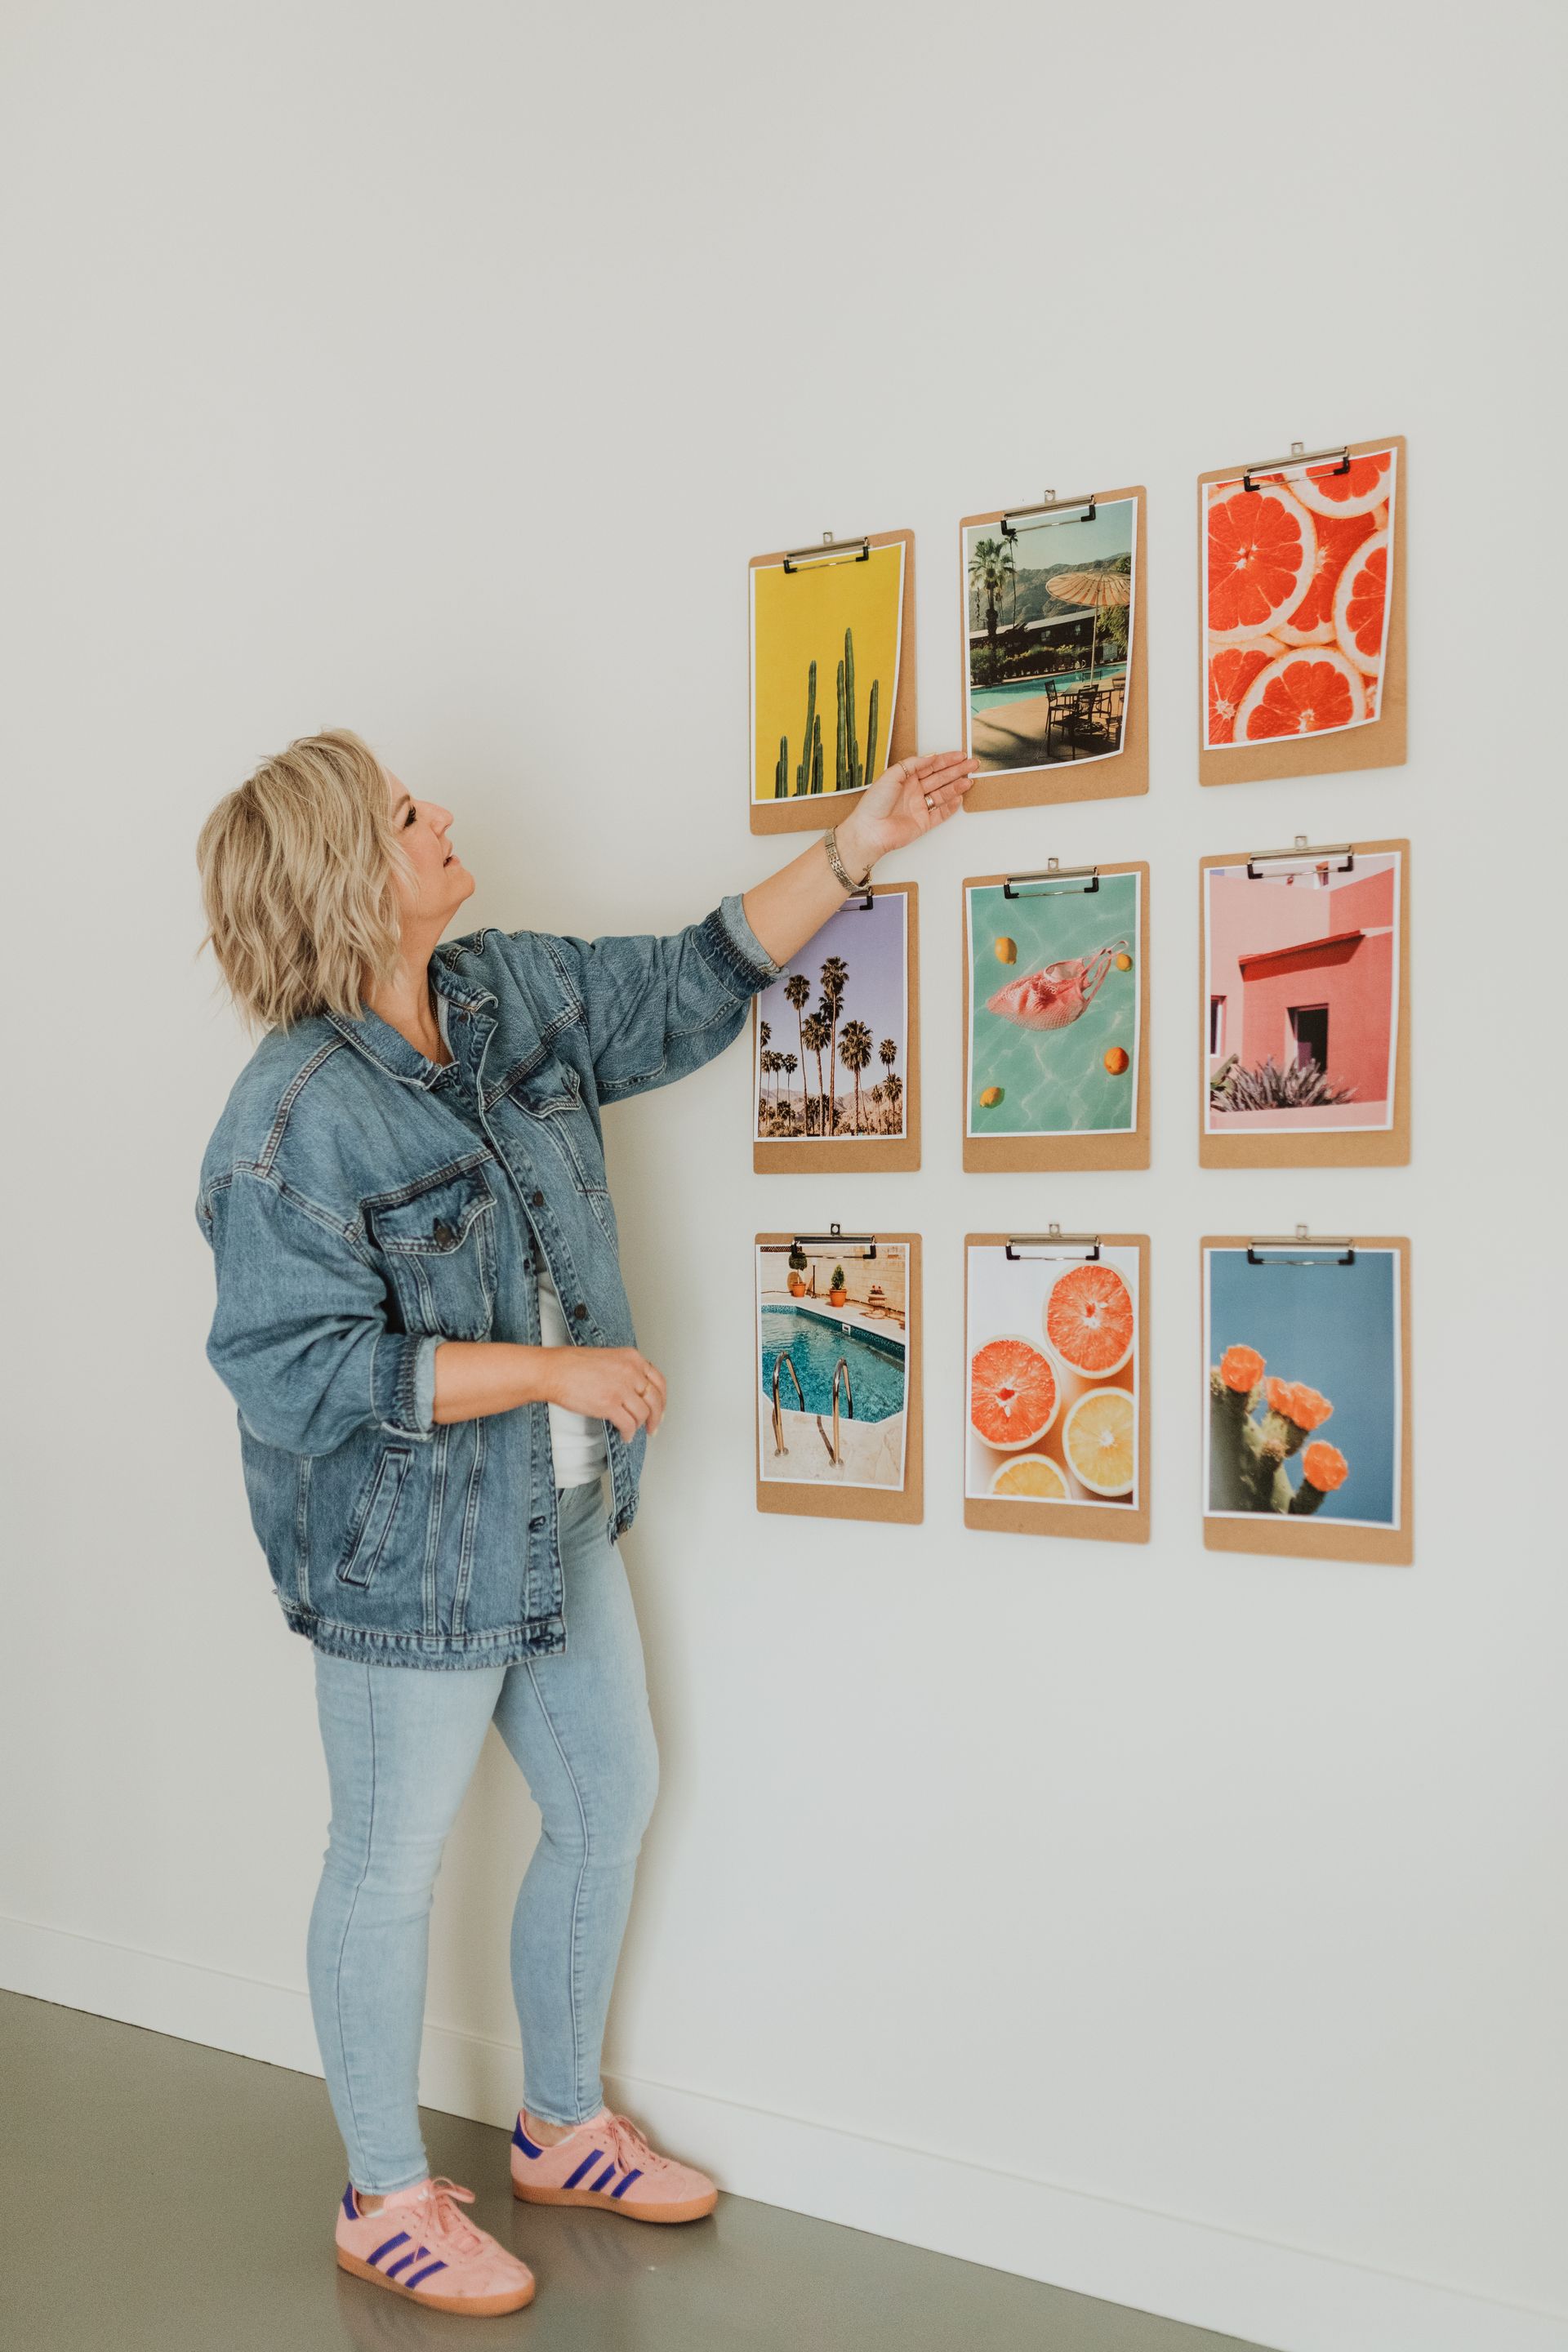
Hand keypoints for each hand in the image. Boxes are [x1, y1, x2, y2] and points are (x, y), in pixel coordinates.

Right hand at [545, 1345, 666, 1439]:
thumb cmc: (572, 1365)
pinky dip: (628, 1433)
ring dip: (640, 1426)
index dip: (662, 1399)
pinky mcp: (609, 1404)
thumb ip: (626, 1371)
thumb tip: (636, 1392)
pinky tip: (624, 1435)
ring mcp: (621, 1388)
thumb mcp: (609, 1358)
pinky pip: (628, 1424)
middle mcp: (630, 1371)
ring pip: (643, 1414)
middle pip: (655, 1399)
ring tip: (633, 1431)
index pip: (659, 1381)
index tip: (660, 1409)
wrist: (553, 1371)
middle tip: (653, 1426)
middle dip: (656, 1417)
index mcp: (632, 1358)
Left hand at [835, 750, 978, 872]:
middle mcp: (913, 792)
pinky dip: (950, 807)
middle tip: (972, 765)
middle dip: (957, 771)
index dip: (946, 760)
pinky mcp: (923, 823)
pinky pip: (940, 814)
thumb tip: (930, 756)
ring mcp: (919, 807)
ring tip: (969, 780)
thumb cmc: (874, 803)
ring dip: (956, 787)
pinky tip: (959, 798)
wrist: (870, 830)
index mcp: (905, 778)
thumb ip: (913, 764)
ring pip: (942, 794)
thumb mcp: (892, 775)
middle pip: (940, 778)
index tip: (960, 756)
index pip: (930, 766)